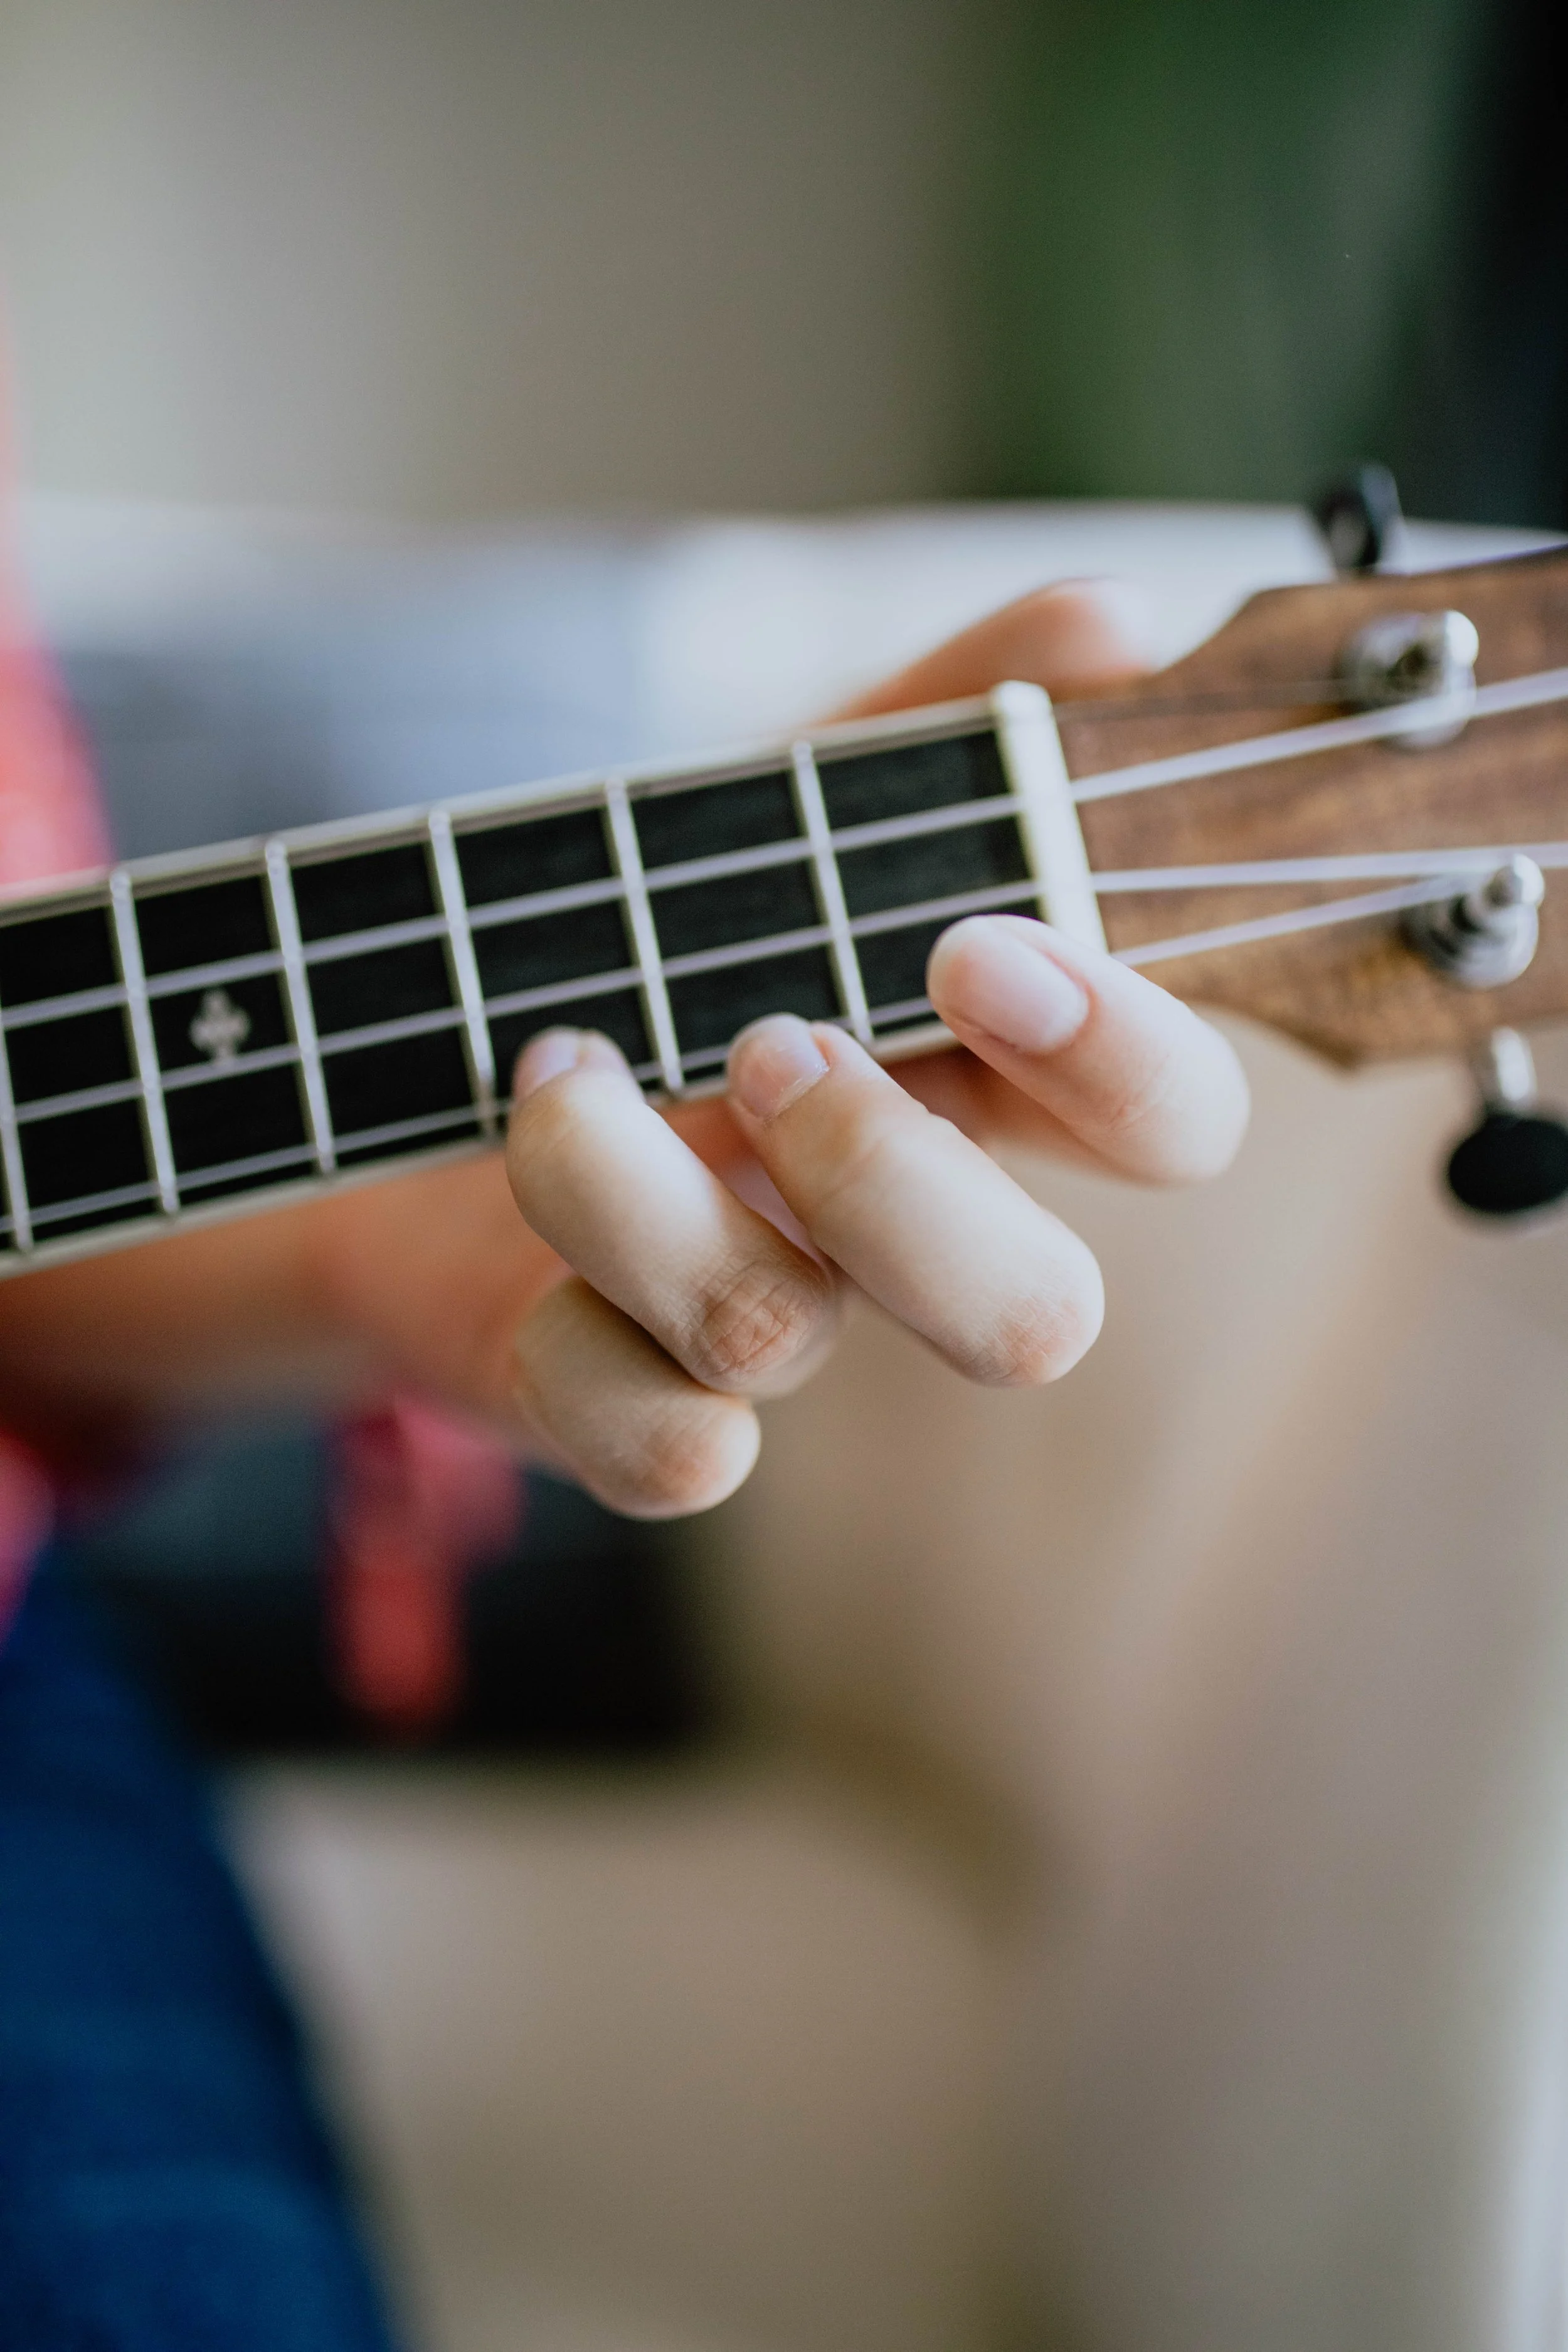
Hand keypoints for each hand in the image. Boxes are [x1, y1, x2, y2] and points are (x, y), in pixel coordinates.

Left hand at [493, 580, 1247, 1513]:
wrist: (427, 1055)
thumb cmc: (648, 937)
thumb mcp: (779, 812)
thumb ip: (935, 731)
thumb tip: (1112, 623)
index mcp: (978, 1082)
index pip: (1171, 1126)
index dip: (1124, 1061)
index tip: (977, 948)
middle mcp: (900, 1230)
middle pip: (1033, 1318)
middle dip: (896, 1176)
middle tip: (770, 1039)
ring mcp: (766, 1328)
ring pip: (790, 1341)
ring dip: (645, 1186)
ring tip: (557, 1062)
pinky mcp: (625, 1401)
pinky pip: (664, 1451)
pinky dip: (581, 1339)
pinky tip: (514, 1209)